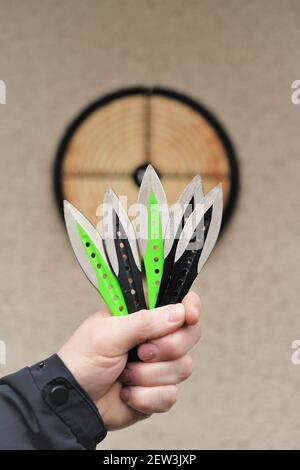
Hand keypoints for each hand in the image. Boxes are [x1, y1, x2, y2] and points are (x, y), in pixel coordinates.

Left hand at [58, 291, 200, 429]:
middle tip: (140, 352)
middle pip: (189, 335)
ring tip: (124, 375)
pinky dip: (145, 396)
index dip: (189, 307)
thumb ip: (144, 322)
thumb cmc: (83, 360)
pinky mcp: (158, 390)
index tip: (190, 315)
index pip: (178, 303)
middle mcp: (155, 337)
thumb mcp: (109, 334)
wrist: (74, 402)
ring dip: (148, 376)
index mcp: (142, 316)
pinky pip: (171, 394)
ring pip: (182, 367)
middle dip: (165, 348)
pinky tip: (127, 393)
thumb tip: (179, 312)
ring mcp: (158, 365)